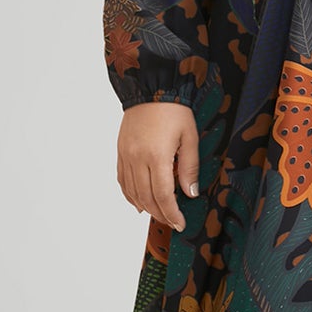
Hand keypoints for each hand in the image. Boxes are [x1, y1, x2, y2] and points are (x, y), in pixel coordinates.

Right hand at [117, 101, 199, 231]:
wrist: (151, 88)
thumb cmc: (174, 110)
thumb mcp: (189, 137)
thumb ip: (190, 167)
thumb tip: (191, 193)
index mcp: (157, 156)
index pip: (163, 195)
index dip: (172, 213)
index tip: (180, 224)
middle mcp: (137, 159)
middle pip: (147, 198)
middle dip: (161, 214)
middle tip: (173, 221)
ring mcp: (126, 156)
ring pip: (132, 192)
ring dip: (145, 207)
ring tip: (159, 214)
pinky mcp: (120, 152)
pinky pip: (122, 180)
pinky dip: (130, 195)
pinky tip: (138, 203)